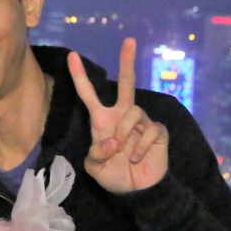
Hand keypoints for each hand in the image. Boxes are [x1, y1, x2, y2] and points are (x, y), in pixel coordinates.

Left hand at [68, 38, 168, 193]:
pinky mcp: (157, 131)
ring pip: (133, 113)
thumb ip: (96, 154)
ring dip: (125, 135)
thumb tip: (113, 142)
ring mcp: (141, 122)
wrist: (136, 191)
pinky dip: (141, 146)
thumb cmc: (114, 175)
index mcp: (102, 120)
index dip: (80, 76)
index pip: (89, 94)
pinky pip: (150, 130)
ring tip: (125, 153)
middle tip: (129, 40)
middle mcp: (122, 116)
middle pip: (126, 83)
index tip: (72, 56)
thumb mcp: (95, 168)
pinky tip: (138, 158)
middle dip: (127, 62)